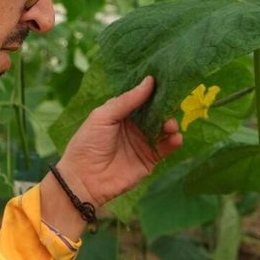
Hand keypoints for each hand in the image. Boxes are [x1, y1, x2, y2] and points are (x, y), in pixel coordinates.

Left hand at [56, 76, 181, 208]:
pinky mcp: (150, 159)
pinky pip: (167, 148)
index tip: (168, 80)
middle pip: (156, 112)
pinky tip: (175, 138)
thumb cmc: (88, 143)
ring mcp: (144, 142)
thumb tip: (150, 80)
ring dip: (171, 124)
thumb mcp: (103, 116)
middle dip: (165, 107)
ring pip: (164, 128)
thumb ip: (127, 100)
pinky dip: (174, 141)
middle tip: (173, 103)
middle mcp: (135, 125)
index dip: (154, 90)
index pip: (142, 98)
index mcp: (122, 112)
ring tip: (170, 125)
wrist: (84, 179)